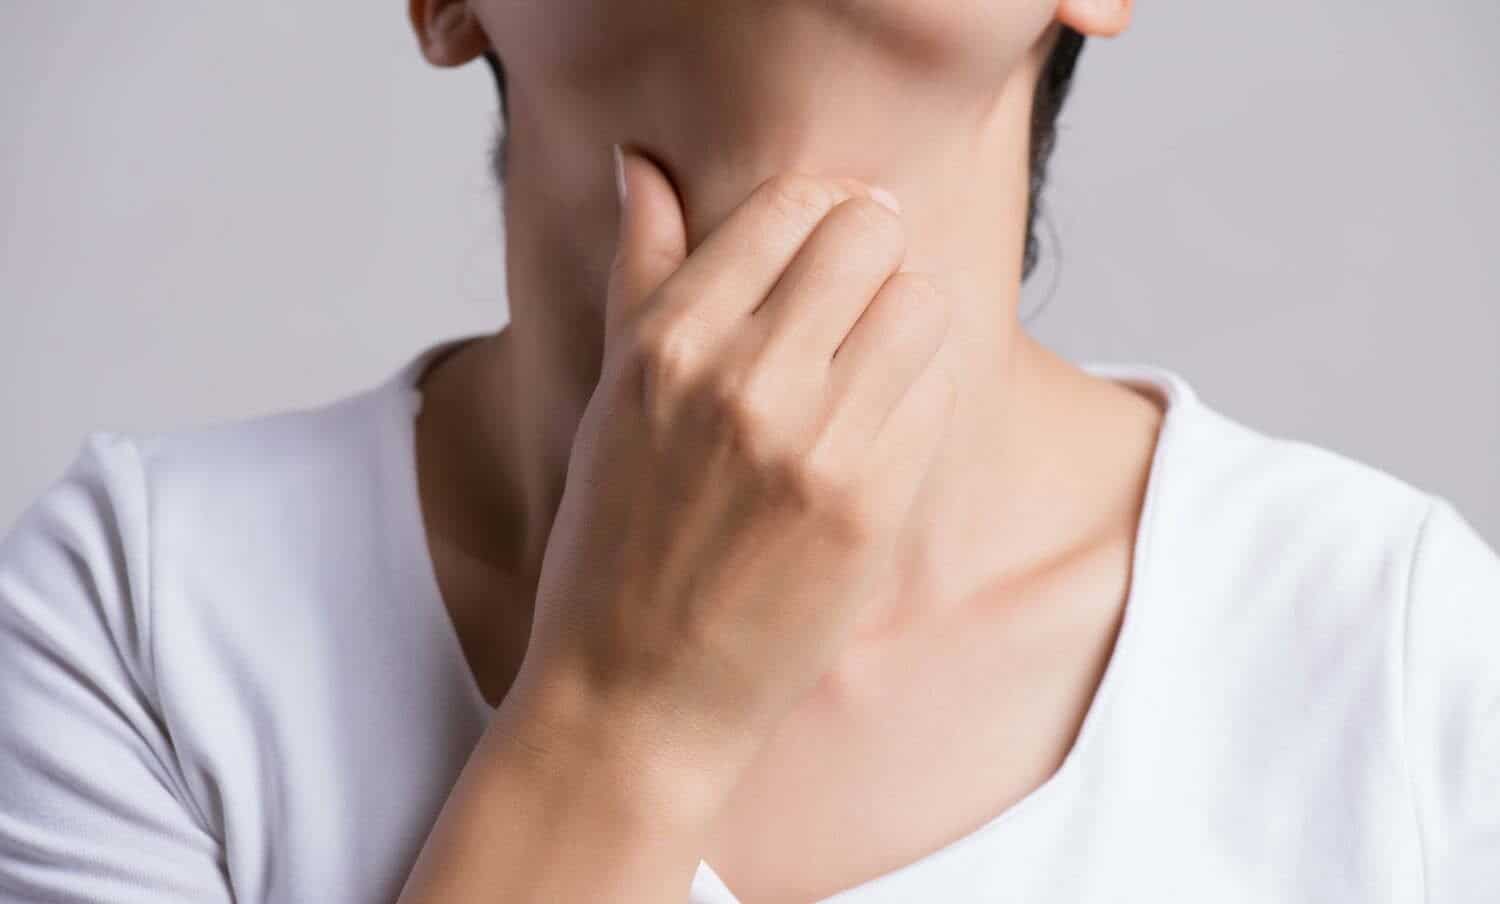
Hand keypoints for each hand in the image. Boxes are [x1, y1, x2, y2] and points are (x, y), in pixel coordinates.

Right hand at [508, 146, 956, 815]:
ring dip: (905, 323)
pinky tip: (876, 433)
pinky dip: (918, 397)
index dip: (822, 212)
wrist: (638, 690)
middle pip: (870, 234)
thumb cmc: (615, 542)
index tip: (824, 246)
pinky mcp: (872, 506)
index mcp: (667, 342)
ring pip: (921, 303)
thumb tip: (642, 163)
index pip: (791, 204)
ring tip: (867, 368)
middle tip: (853, 300)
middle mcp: (742, 379)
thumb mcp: (610, 396)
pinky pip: (939, 392)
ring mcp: (813, 444)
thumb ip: (640, 269)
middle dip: (871, 255)